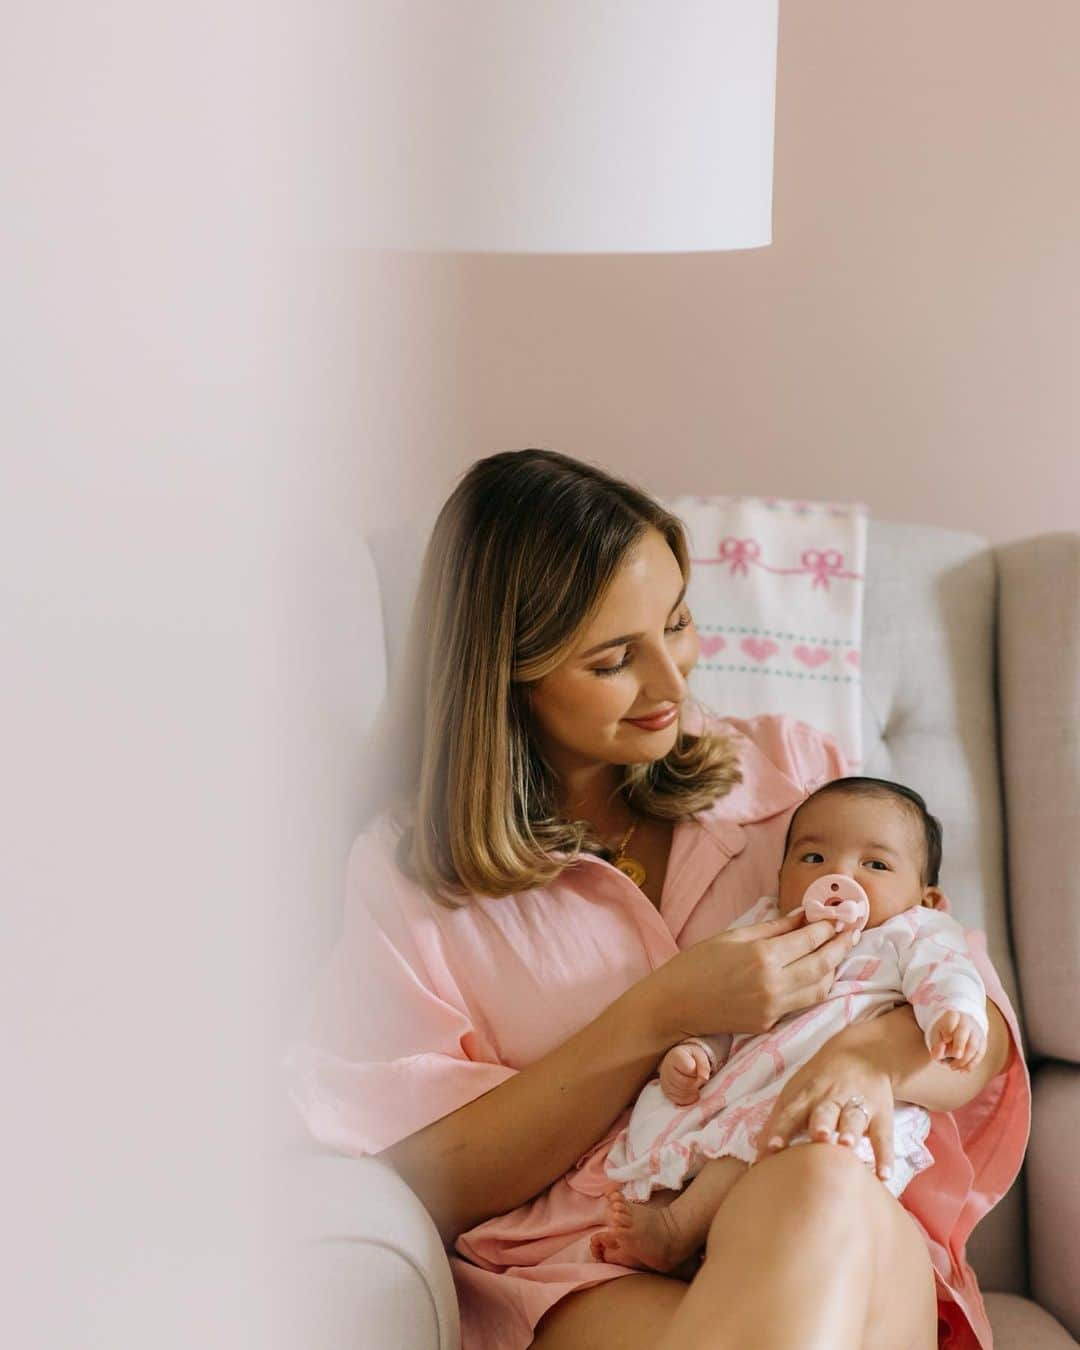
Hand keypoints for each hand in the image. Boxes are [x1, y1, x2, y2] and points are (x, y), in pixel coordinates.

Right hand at [645, 909, 856, 1039]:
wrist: (674, 1005)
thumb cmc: (697, 964)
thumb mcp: (733, 936)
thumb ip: (773, 927)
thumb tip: (803, 915)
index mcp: (762, 956)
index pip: (810, 939)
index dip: (828, 927)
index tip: (839, 917)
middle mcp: (773, 983)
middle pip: (823, 964)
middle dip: (840, 946)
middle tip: (850, 932)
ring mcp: (773, 1007)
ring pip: (819, 988)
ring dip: (832, 968)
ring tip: (836, 951)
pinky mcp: (769, 1023)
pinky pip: (801, 1002)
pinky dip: (813, 986)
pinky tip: (814, 972)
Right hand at [659, 1042, 712, 1104]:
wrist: (677, 1062)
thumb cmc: (691, 1058)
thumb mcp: (700, 1055)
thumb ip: (704, 1065)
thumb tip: (704, 1078)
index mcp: (676, 1056)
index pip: (690, 1069)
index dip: (697, 1072)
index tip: (698, 1070)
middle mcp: (666, 1068)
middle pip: (686, 1083)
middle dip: (696, 1083)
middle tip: (698, 1079)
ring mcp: (664, 1081)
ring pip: (682, 1093)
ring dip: (693, 1092)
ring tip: (694, 1084)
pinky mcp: (666, 1092)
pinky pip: (678, 1100)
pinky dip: (688, 1098)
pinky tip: (691, 1091)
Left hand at [753, 1038, 895, 1182]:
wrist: (864, 1052)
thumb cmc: (821, 1081)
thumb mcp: (798, 1092)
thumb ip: (780, 1122)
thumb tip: (758, 1155)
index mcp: (807, 1094)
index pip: (791, 1112)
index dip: (781, 1129)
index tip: (771, 1149)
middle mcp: (831, 1098)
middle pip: (824, 1110)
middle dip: (820, 1123)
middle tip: (818, 1137)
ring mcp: (858, 1105)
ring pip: (853, 1117)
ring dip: (850, 1130)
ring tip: (847, 1145)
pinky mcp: (882, 1114)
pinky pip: (883, 1136)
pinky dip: (884, 1155)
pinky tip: (883, 1175)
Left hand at [927, 1010, 985, 1070]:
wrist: (959, 1028)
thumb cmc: (944, 1032)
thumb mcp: (936, 1034)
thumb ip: (936, 1044)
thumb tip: (936, 1056)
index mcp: (952, 1016)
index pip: (951, 1019)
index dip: (949, 1029)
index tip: (946, 1039)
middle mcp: (966, 1022)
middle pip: (964, 1033)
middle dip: (960, 1045)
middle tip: (955, 1055)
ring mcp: (976, 1032)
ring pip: (973, 1045)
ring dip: (964, 1059)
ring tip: (953, 1068)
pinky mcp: (982, 1042)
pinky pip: (979, 1053)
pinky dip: (972, 1064)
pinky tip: (963, 1070)